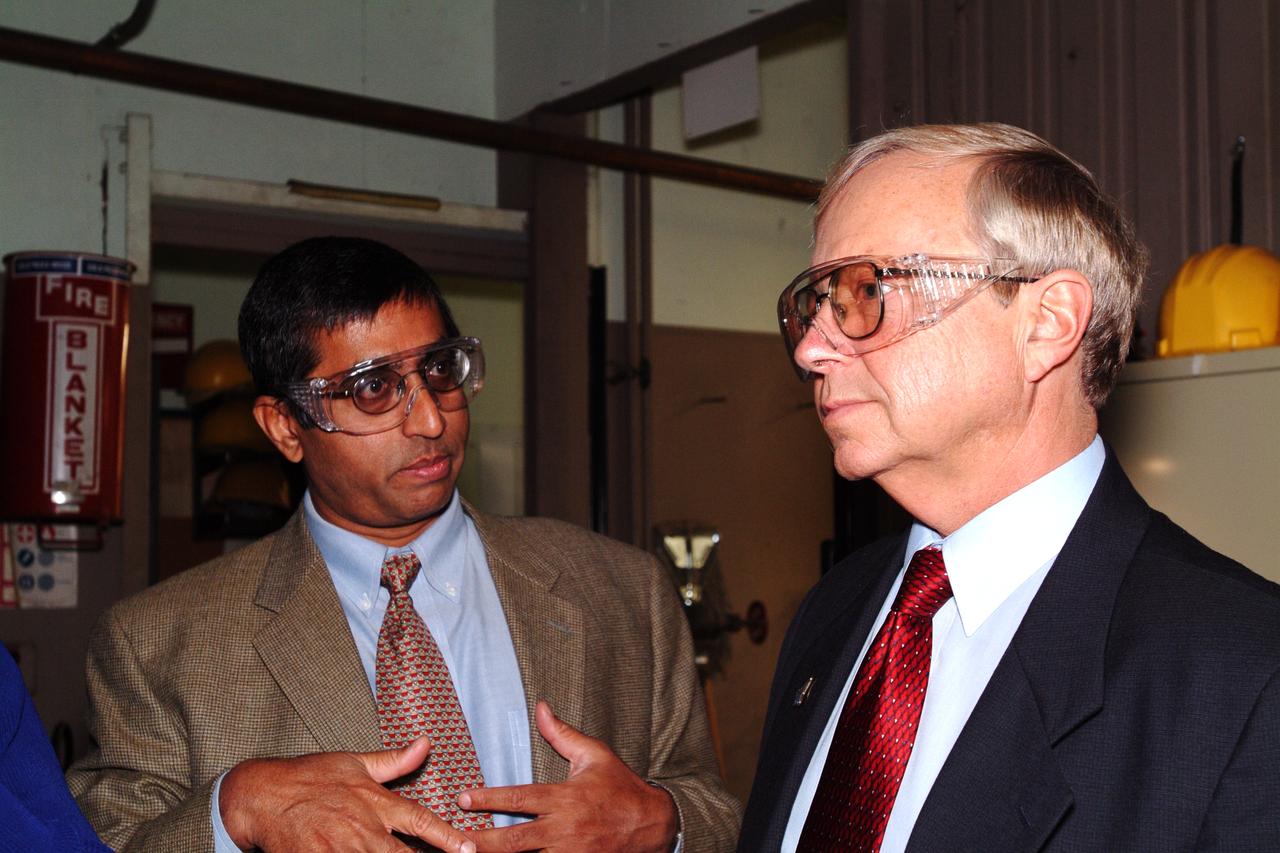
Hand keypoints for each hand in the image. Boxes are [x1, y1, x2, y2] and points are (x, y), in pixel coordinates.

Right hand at [219, 737, 475, 852]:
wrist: (261, 795)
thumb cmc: (310, 777)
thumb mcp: (354, 762)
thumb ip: (394, 760)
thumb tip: (426, 743)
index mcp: (376, 801)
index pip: (421, 821)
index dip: (448, 837)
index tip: (470, 849)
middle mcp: (363, 827)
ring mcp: (340, 848)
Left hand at [459, 701, 677, 852]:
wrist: (654, 825)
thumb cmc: (622, 787)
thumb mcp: (594, 755)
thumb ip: (562, 734)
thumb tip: (541, 707)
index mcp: (565, 798)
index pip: (519, 799)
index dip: (489, 799)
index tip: (464, 798)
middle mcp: (564, 830)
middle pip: (513, 841)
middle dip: (481, 843)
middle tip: (453, 840)